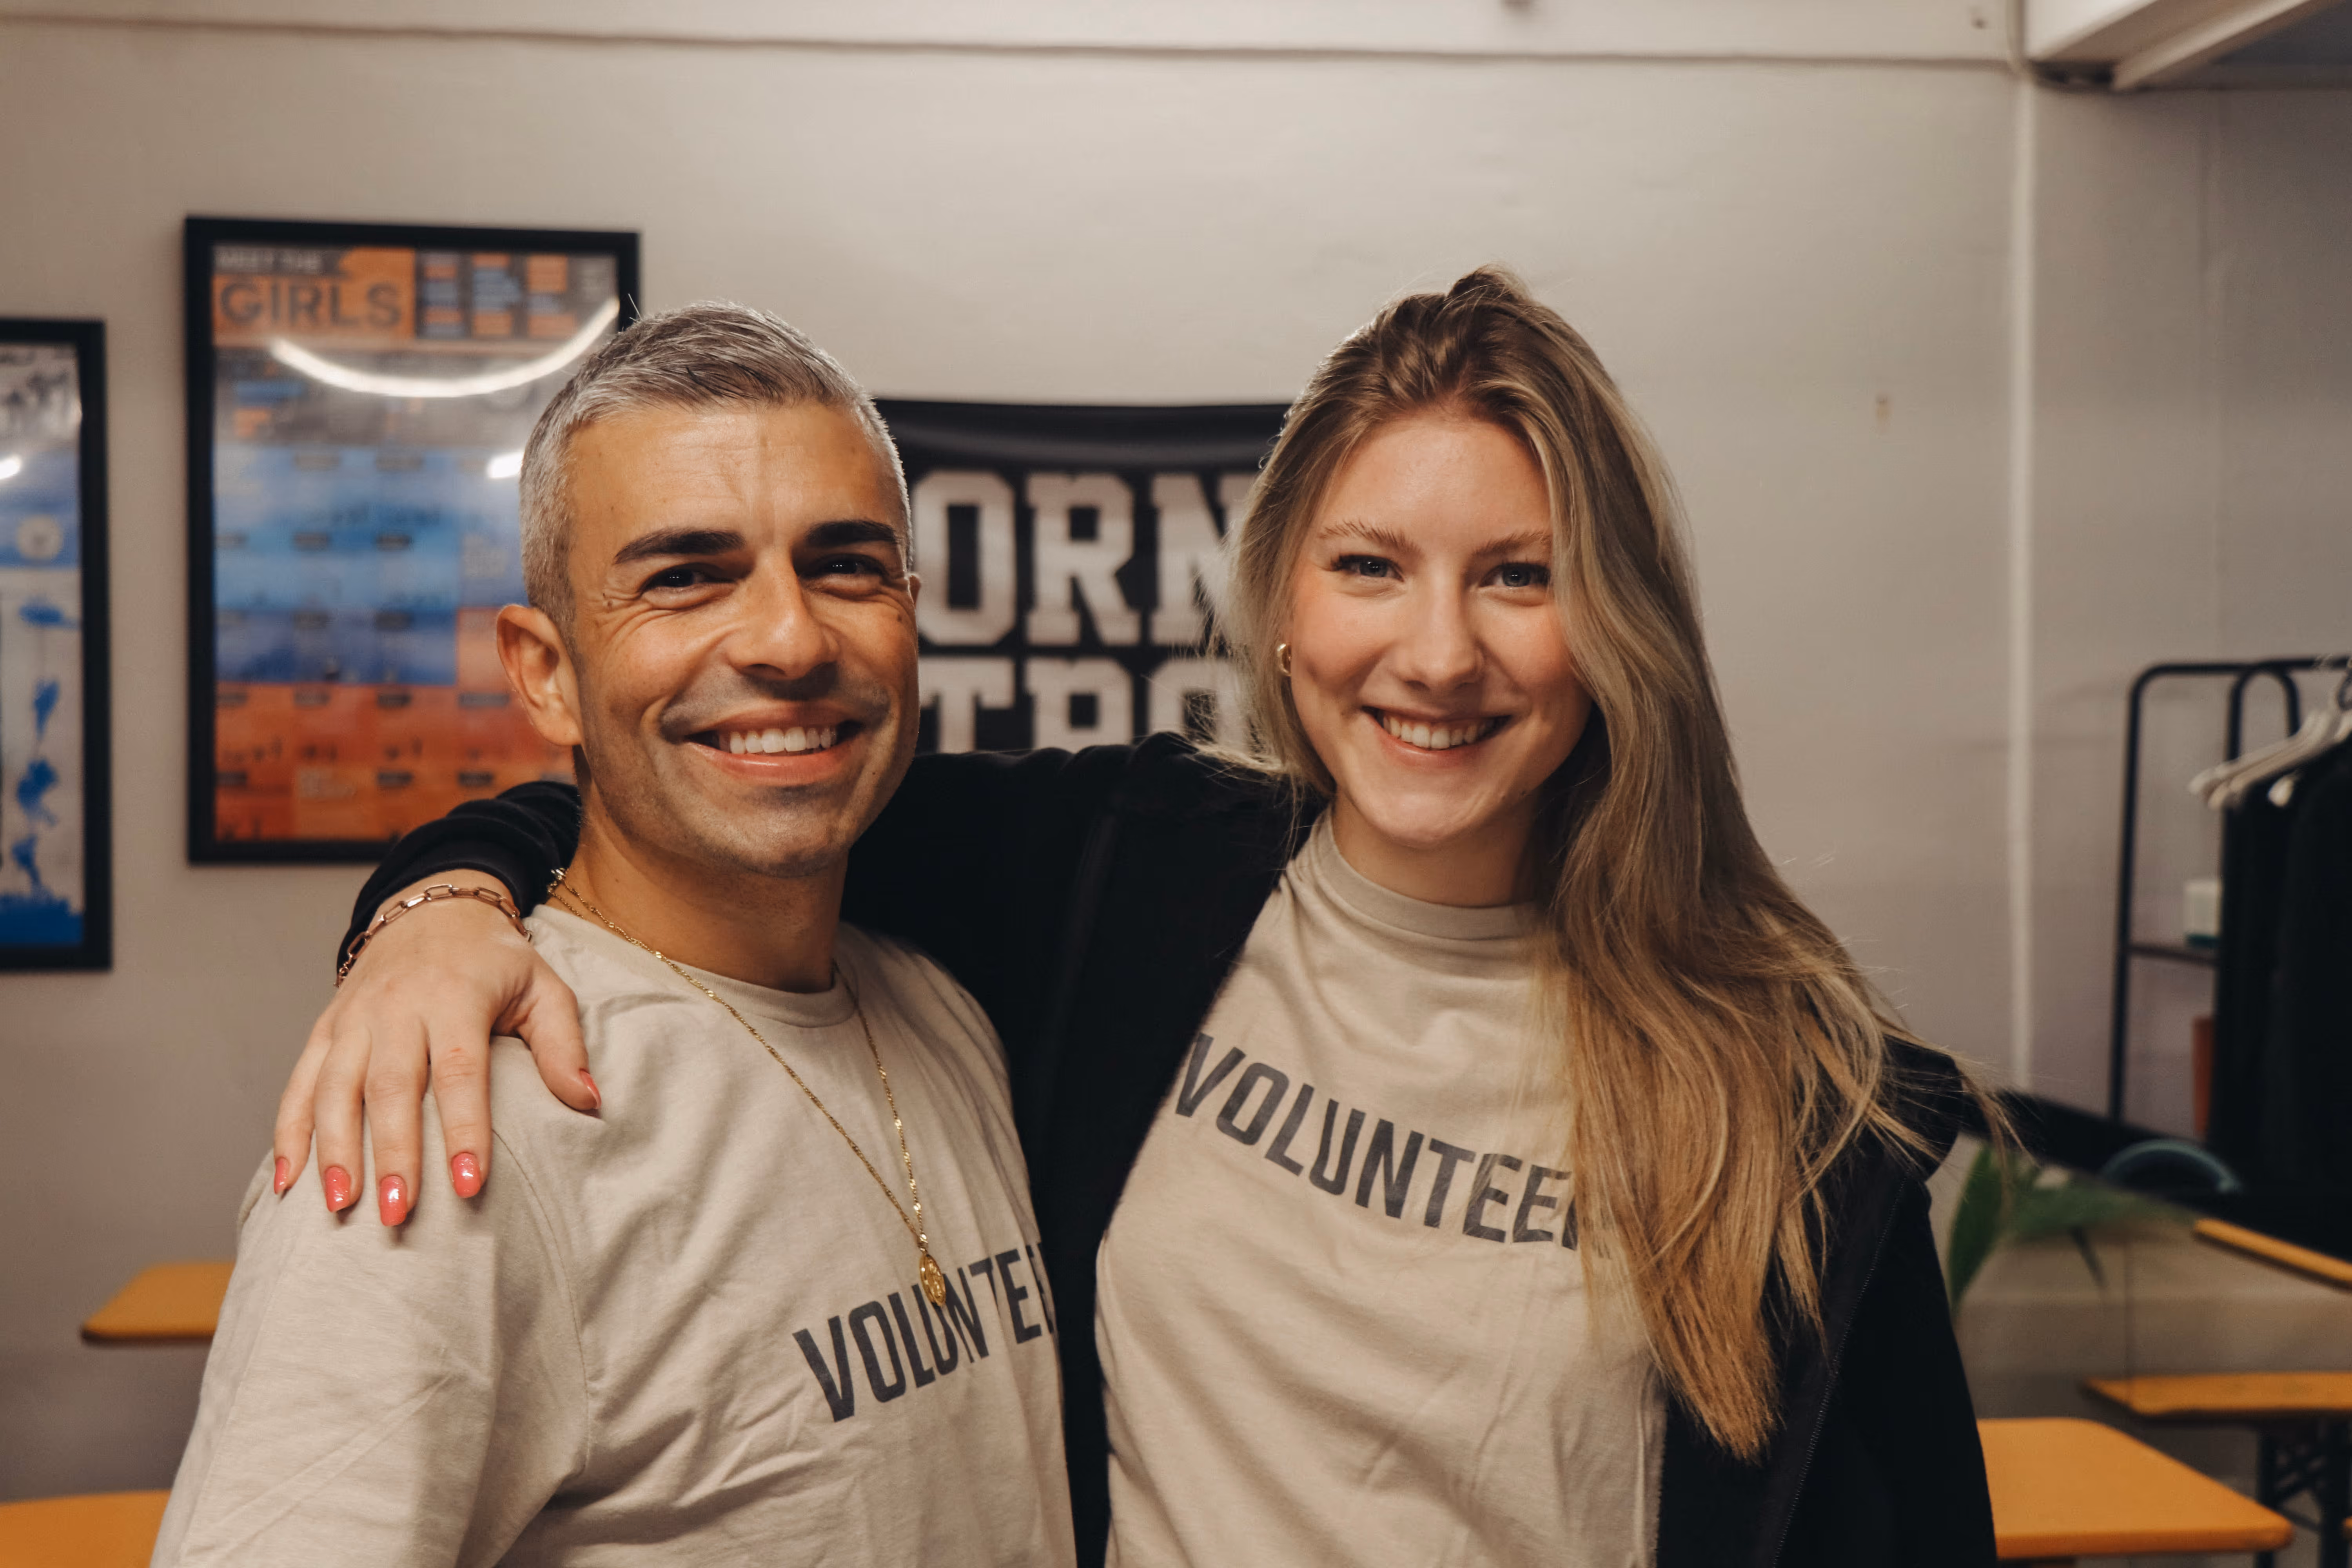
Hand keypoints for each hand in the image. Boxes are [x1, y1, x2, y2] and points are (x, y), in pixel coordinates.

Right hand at [273, 875, 597, 1224]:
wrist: (432, 909)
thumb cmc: (495, 962)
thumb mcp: (543, 987)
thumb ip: (563, 1044)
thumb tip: (589, 1101)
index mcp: (455, 996)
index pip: (459, 1071)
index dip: (464, 1129)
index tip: (469, 1184)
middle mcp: (397, 1006)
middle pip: (391, 1086)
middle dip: (393, 1154)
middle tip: (398, 1214)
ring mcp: (354, 1017)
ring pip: (335, 1088)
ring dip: (335, 1150)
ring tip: (342, 1206)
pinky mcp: (325, 1027)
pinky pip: (300, 1082)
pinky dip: (290, 1132)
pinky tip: (291, 1181)